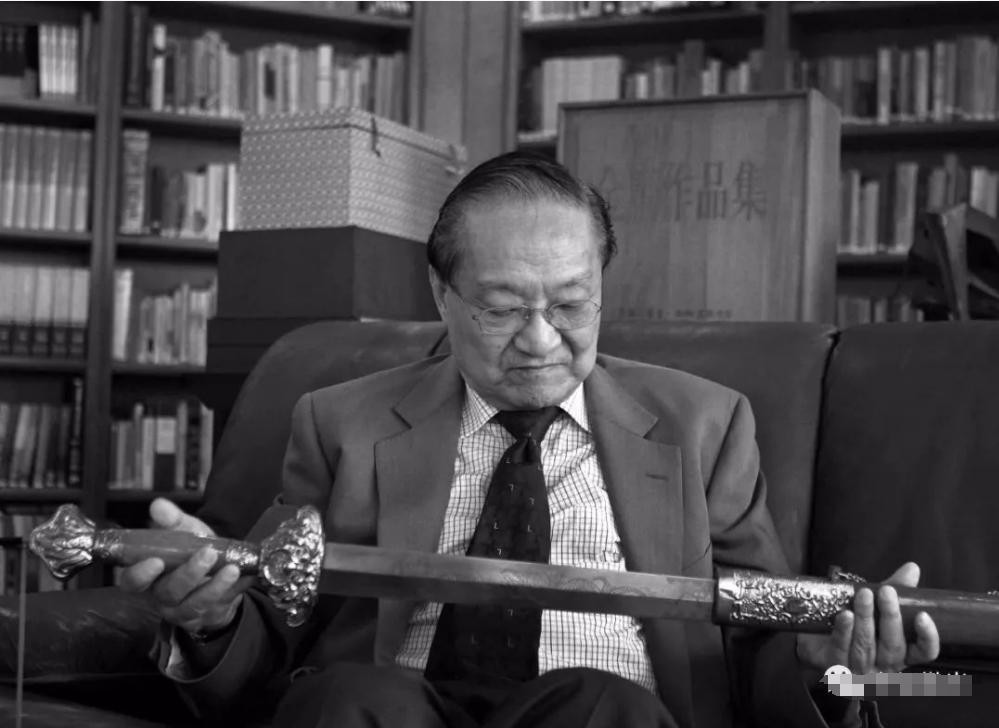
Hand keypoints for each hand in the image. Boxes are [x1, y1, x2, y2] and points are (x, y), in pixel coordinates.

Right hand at [118, 498, 253, 635]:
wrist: (220, 576)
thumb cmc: (194, 552)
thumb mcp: (185, 533)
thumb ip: (173, 521)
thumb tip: (158, 505)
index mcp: (150, 576)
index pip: (132, 581)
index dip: (140, 575)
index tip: (155, 561)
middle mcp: (163, 597)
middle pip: (169, 592)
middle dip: (188, 574)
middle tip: (207, 554)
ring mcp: (186, 610)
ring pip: (195, 603)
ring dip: (215, 586)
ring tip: (233, 568)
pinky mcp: (209, 615)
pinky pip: (222, 604)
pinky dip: (236, 589)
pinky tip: (246, 575)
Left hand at [796, 562, 939, 681]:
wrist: (815, 636)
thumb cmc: (854, 622)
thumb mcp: (875, 605)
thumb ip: (895, 589)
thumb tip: (912, 568)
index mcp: (900, 652)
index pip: (924, 652)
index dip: (927, 637)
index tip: (923, 615)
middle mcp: (883, 665)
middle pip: (892, 647)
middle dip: (891, 617)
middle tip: (887, 591)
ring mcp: (859, 669)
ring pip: (865, 646)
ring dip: (866, 619)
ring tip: (864, 594)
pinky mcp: (834, 667)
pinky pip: (841, 649)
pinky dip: (844, 631)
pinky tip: (845, 615)